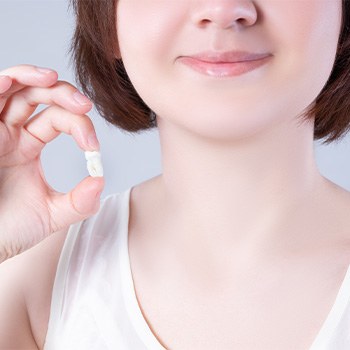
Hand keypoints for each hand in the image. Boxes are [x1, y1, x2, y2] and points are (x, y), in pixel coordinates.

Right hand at [0, 64, 104, 261]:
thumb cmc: (8, 230)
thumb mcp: (51, 215)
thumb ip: (80, 202)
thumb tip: (101, 180)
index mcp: (27, 146)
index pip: (57, 119)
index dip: (79, 125)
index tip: (93, 146)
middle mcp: (9, 134)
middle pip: (36, 96)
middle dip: (62, 94)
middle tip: (84, 105)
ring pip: (10, 89)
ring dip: (30, 77)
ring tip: (51, 77)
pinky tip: (11, 82)